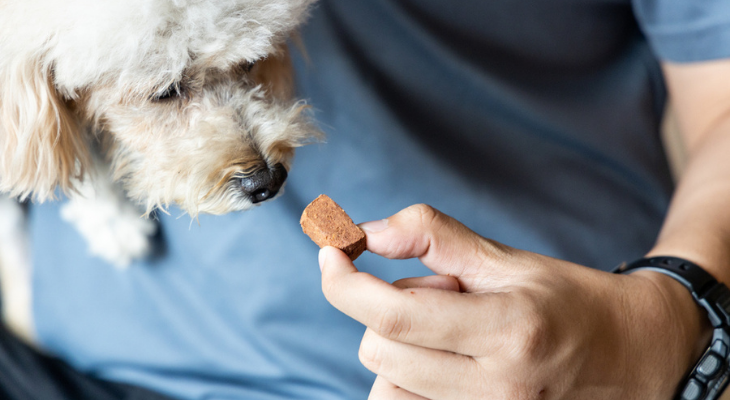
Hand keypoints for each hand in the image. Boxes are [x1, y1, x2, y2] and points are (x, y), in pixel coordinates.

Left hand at [319, 204, 710, 398]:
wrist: (635, 354)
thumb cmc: (568, 298)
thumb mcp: (507, 258)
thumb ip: (433, 237)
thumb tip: (363, 232)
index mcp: (507, 328)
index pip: (395, 313)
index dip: (344, 283)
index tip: (331, 254)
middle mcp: (498, 384)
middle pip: (380, 350)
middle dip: (386, 311)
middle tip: (441, 295)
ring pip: (387, 385)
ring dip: (399, 348)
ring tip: (452, 332)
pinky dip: (409, 377)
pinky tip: (447, 359)